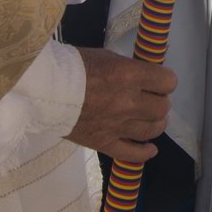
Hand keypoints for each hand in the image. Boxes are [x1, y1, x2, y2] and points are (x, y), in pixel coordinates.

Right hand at [67, 47, 175, 162]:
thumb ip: (129, 69)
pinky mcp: (104, 143)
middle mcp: (128, 102)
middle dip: (161, 102)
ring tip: (151, 119)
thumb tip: (146, 76)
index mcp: (129, 76)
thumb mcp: (106, 58)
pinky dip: (145, 153)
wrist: (44, 90)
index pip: (167, 81)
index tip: (159, 81)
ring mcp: (117, 125)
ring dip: (156, 124)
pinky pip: (132, 154)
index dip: (165, 81)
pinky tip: (150, 149)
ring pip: (152, 130)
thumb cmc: (73, 67)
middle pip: (162, 108)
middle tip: (152, 99)